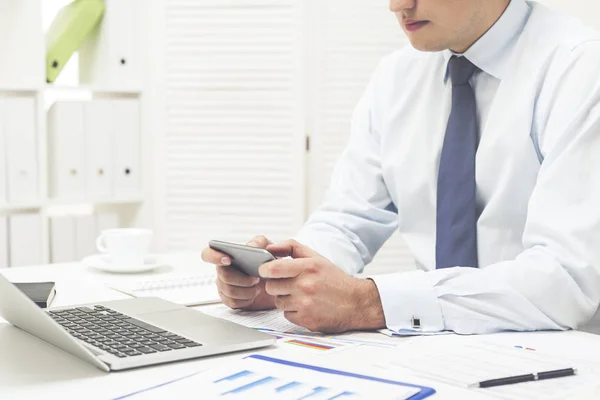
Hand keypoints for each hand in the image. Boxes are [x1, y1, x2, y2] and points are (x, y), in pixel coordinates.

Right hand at [201, 235, 275, 310]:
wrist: (275, 282)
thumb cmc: (267, 263)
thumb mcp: (267, 247)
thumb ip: (259, 242)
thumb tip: (250, 246)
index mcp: (226, 255)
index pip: (208, 254)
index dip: (213, 257)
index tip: (228, 259)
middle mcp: (221, 271)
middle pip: (224, 276)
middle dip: (243, 278)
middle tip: (256, 278)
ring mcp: (223, 286)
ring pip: (230, 291)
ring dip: (247, 290)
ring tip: (257, 287)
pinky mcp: (229, 300)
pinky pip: (233, 302)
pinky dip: (247, 299)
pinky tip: (254, 294)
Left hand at [260, 240, 385, 332]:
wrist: (356, 303)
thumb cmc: (334, 279)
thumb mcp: (316, 257)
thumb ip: (292, 247)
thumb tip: (270, 247)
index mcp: (308, 267)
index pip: (273, 268)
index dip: (264, 269)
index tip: (264, 270)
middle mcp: (306, 286)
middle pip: (271, 287)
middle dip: (276, 285)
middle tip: (287, 284)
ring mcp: (306, 304)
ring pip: (278, 302)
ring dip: (285, 299)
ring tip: (300, 295)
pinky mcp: (307, 320)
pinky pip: (287, 314)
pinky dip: (293, 311)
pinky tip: (305, 306)